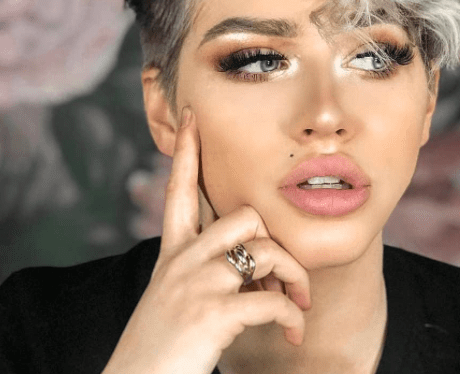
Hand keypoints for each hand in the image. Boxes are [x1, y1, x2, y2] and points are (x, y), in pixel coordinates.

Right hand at [102, 107, 310, 373]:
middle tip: (289, 277)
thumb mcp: (174, 296)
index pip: (178, 188)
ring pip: (266, 250)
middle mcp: (182, 260)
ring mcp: (196, 283)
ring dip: (294, 278)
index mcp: (173, 254)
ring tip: (296, 305)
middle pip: (245, 215)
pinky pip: (272, 299)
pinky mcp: (212, 313)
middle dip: (277, 243)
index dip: (185, 150)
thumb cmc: (160, 347)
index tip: (192, 115)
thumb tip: (254, 261)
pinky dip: (291, 317)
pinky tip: (291, 335)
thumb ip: (205, 269)